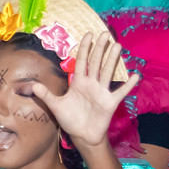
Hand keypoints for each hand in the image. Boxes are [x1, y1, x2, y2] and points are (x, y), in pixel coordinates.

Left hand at [33, 31, 137, 149]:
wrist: (82, 135)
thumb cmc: (70, 118)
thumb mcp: (56, 106)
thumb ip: (46, 95)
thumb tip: (33, 85)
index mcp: (79, 82)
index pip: (82, 61)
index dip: (84, 48)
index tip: (88, 34)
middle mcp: (92, 84)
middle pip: (96, 62)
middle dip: (100, 48)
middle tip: (105, 33)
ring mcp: (102, 92)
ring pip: (108, 72)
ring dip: (113, 59)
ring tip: (118, 46)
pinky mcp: (110, 102)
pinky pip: (121, 92)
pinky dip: (128, 85)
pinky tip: (136, 75)